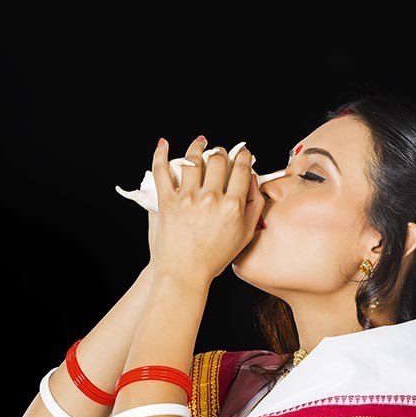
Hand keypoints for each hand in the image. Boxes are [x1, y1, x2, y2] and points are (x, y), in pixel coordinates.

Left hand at [148, 135, 263, 284]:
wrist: (184, 273)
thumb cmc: (214, 258)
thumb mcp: (244, 236)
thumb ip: (254, 208)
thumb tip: (254, 183)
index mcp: (233, 206)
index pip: (241, 169)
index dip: (243, 156)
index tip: (242, 153)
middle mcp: (211, 198)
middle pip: (218, 161)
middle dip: (221, 152)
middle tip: (221, 152)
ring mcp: (187, 198)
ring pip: (193, 160)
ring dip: (197, 147)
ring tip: (199, 143)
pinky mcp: (167, 201)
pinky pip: (162, 172)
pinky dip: (161, 155)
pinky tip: (163, 145)